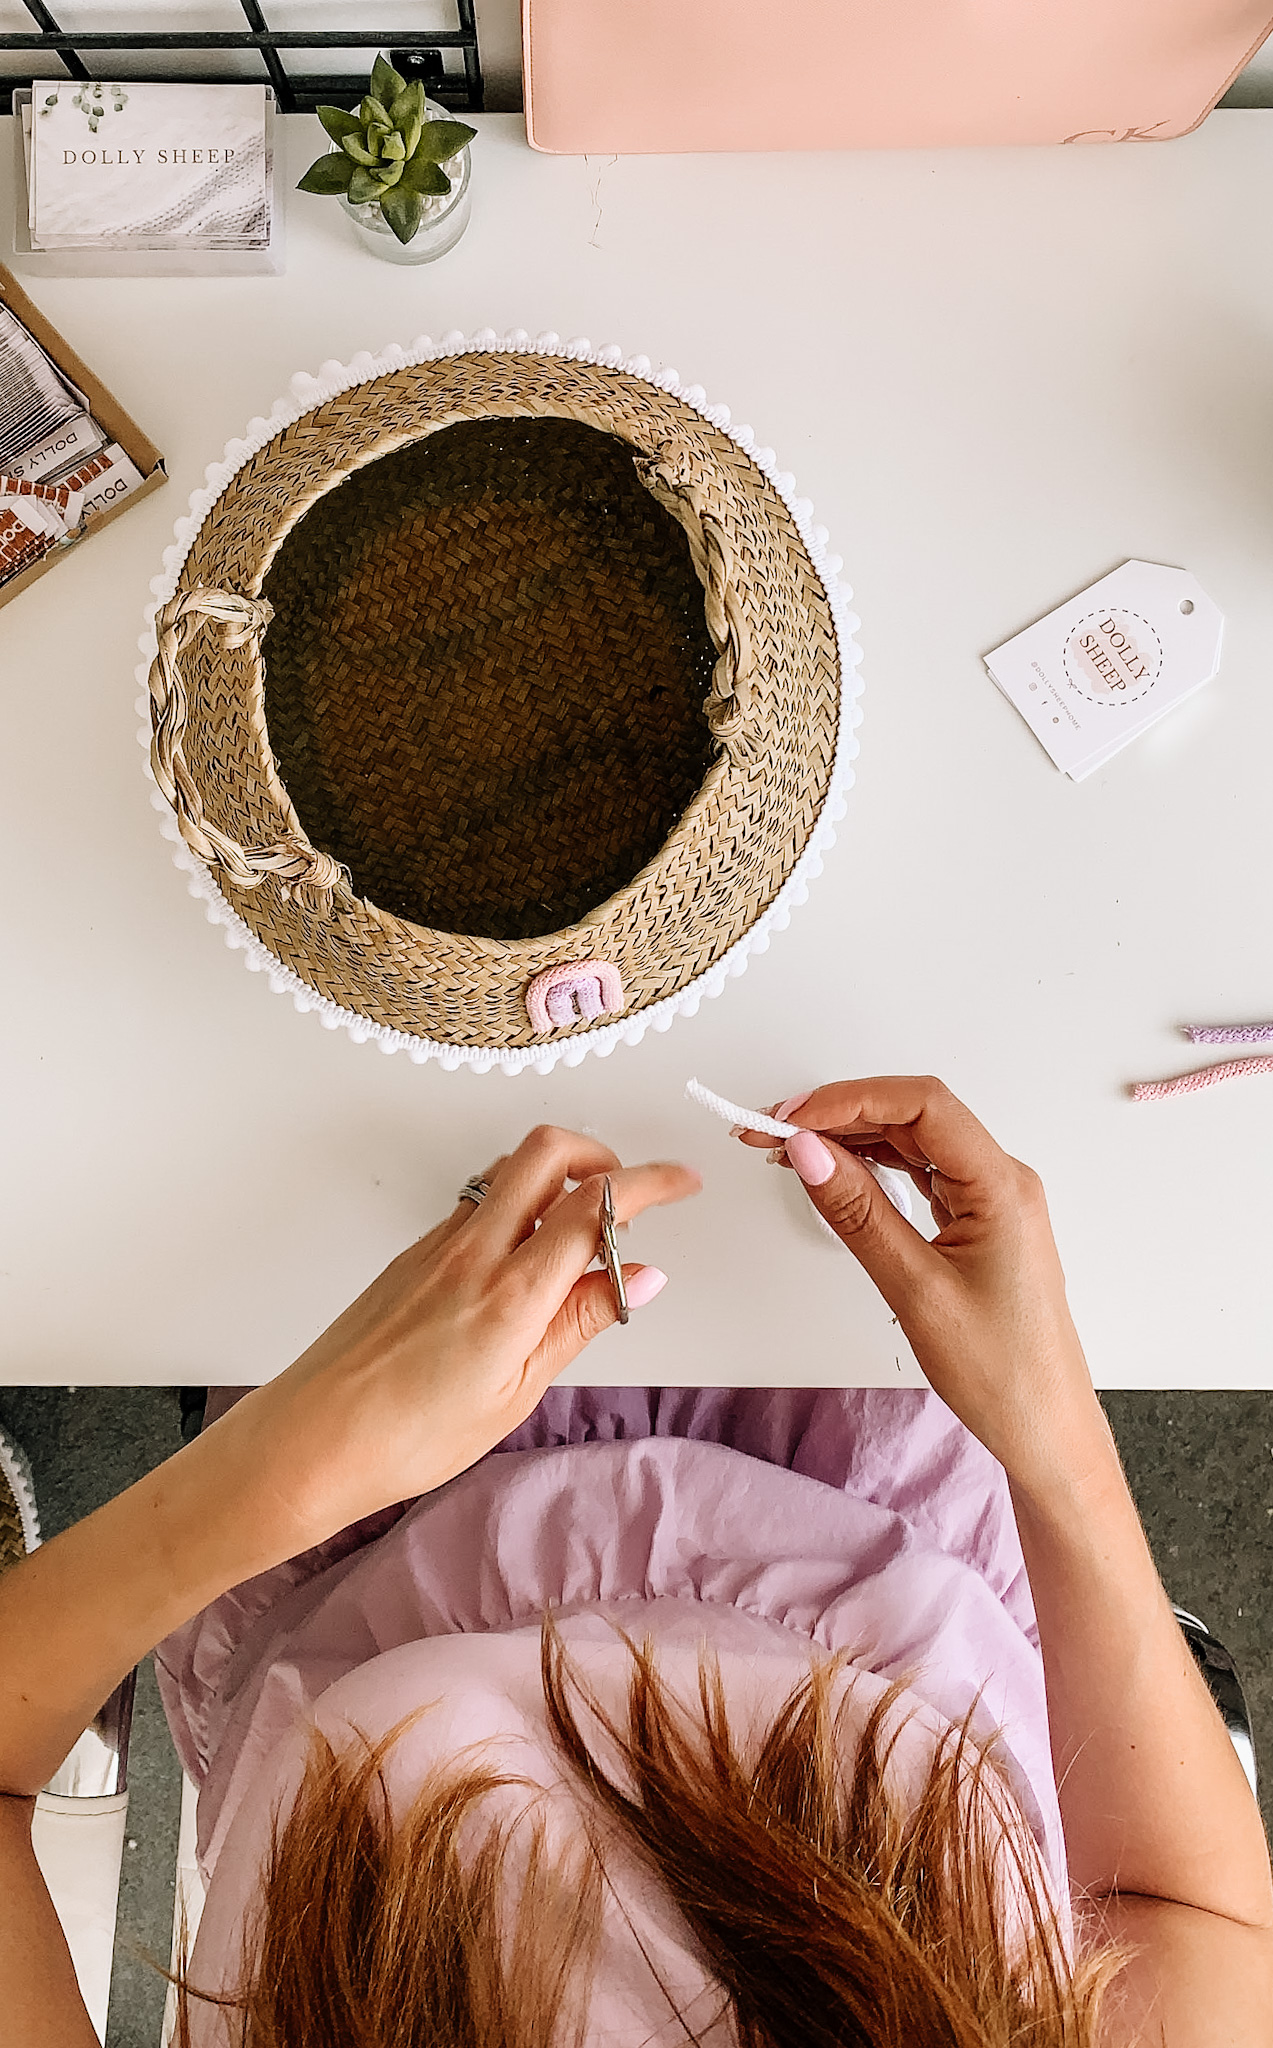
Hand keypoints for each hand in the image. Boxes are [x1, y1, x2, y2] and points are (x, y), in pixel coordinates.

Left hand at [230, 1126, 699, 1544]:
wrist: (313, 1441)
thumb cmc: (409, 1437)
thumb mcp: (516, 1393)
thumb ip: (578, 1322)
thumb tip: (641, 1278)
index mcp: (512, 1294)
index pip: (597, 1208)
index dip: (651, 1183)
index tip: (684, 1181)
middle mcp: (474, 1252)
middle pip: (546, 1151)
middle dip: (600, 1154)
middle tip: (628, 1195)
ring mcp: (438, 1245)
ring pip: (508, 1171)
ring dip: (556, 1177)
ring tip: (579, 1234)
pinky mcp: (413, 1254)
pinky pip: (477, 1203)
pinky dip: (516, 1206)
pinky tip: (524, 1260)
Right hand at [738, 1077, 1108, 1490]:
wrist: (1044, 1429)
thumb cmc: (1002, 1372)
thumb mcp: (916, 1290)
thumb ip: (859, 1213)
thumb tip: (810, 1152)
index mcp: (1002, 1187)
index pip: (921, 1105)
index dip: (848, 1099)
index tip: (790, 1117)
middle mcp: (1001, 1182)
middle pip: (914, 1115)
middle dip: (839, 1114)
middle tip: (772, 1130)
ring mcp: (990, 1203)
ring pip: (914, 1143)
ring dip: (851, 1138)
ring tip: (790, 1150)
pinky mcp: (977, 1225)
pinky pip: (920, 1174)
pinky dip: (872, 1167)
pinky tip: (836, 1175)